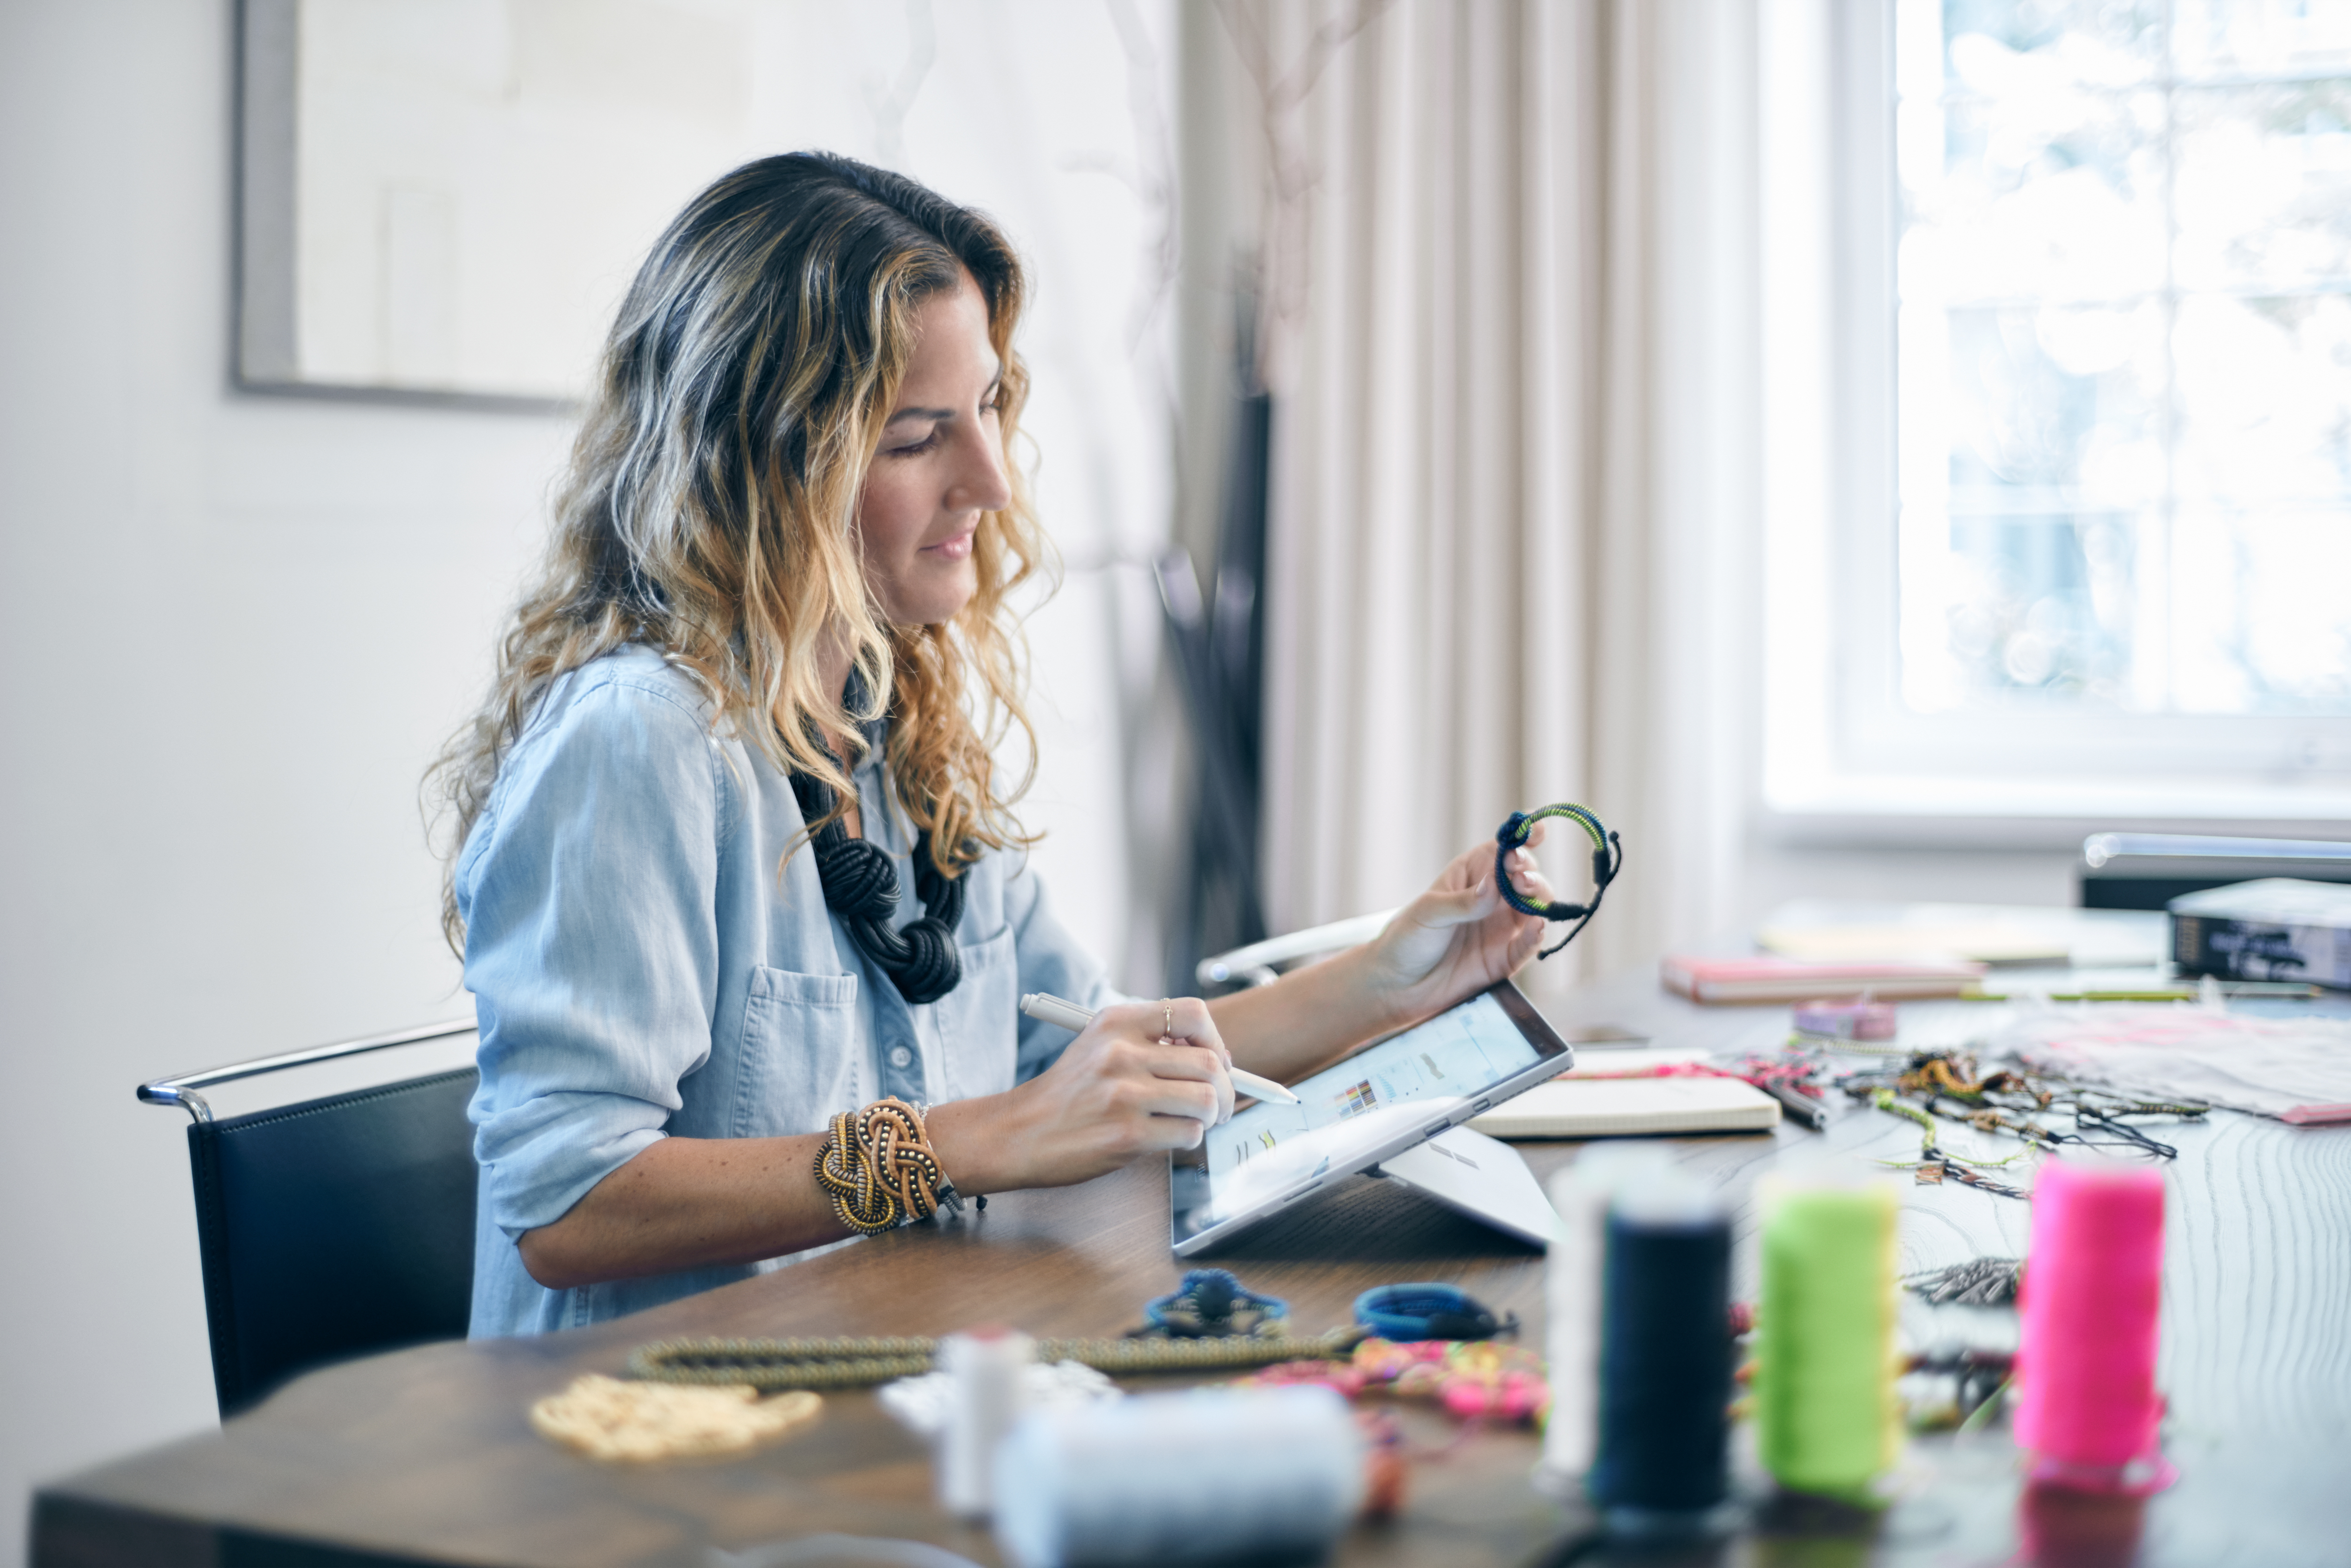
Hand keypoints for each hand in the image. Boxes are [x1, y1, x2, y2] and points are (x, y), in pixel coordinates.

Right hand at [932, 998, 1233, 1190]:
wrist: (1018, 1133)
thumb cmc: (1065, 1095)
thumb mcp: (1097, 1045)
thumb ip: (1147, 1041)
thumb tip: (1214, 1056)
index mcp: (1116, 1021)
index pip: (1193, 1013)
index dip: (1214, 1039)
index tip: (1215, 1060)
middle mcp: (1122, 1052)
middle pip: (1209, 1062)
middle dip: (1225, 1088)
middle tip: (1219, 1104)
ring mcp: (1125, 1093)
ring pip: (1207, 1099)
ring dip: (1210, 1116)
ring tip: (1193, 1121)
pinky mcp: (1128, 1133)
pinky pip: (1189, 1133)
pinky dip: (1188, 1139)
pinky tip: (1167, 1137)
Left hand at [1361, 824, 1558, 1028]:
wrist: (1398, 987)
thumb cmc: (1407, 940)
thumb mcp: (1428, 913)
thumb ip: (1462, 901)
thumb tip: (1493, 885)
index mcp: (1471, 875)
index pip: (1504, 849)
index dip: (1523, 837)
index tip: (1536, 832)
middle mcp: (1492, 898)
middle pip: (1526, 875)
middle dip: (1529, 871)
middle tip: (1519, 876)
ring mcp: (1502, 927)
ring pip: (1536, 906)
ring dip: (1538, 898)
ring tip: (1526, 894)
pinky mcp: (1506, 957)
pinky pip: (1529, 943)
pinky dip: (1537, 934)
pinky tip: (1536, 926)